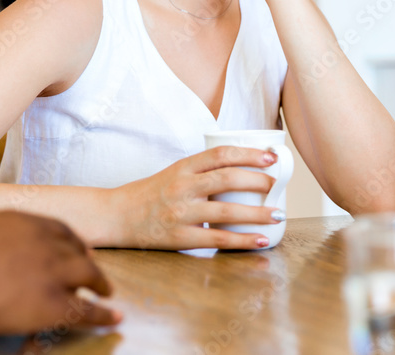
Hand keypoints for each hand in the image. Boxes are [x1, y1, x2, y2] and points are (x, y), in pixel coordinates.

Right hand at [0, 212, 119, 334]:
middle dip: (88, 258)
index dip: (70, 239)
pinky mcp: (55, 303)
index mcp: (24, 222)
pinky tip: (113, 316)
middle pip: (76, 249)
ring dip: (100, 282)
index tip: (78, 245)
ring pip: (87, 275)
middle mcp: (45, 242)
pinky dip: (103, 313)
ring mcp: (53, 271)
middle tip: (96, 267)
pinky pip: (86, 309)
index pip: (57, 228)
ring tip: (107, 291)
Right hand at [113, 146, 283, 249]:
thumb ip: (201, 173)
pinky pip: (218, 238)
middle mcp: (182, 187)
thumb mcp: (173, 174)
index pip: (219, 155)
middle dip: (258, 180)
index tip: (271, 156)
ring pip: (227, 210)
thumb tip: (242, 173)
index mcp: (182, 168)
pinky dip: (244, 240)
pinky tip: (262, 240)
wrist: (116, 216)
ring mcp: (181, 213)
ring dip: (258, 213)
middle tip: (277, 184)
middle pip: (227, 179)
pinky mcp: (180, 237)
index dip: (248, 154)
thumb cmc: (149, 195)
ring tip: (278, 214)